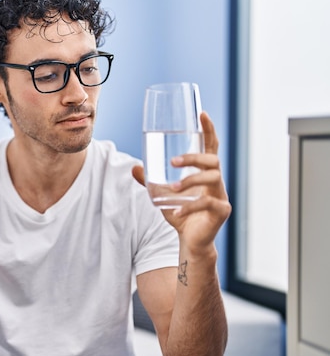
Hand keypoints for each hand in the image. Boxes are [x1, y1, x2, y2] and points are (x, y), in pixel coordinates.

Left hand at [133, 112, 230, 251]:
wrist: (190, 241)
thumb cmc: (181, 213)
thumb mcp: (161, 195)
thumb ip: (149, 181)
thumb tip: (134, 166)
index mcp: (205, 173)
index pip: (210, 146)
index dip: (208, 130)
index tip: (202, 113)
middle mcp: (216, 181)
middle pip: (213, 160)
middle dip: (194, 157)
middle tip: (174, 161)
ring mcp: (221, 195)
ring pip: (213, 178)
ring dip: (191, 180)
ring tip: (173, 188)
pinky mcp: (221, 211)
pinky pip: (208, 204)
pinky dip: (190, 207)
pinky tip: (178, 212)